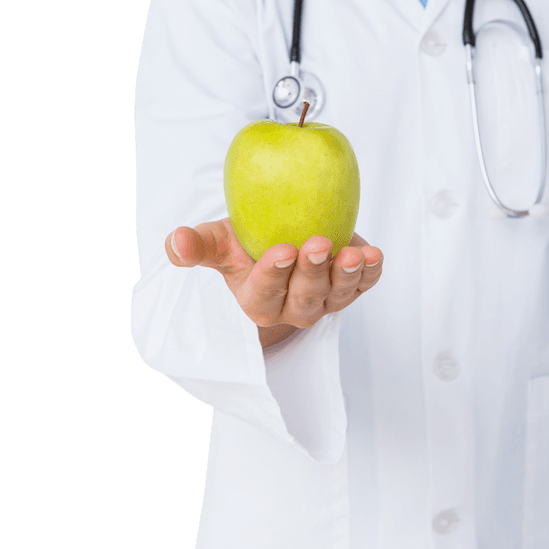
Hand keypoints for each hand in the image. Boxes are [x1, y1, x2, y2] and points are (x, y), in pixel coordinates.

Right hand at [165, 218, 382, 347]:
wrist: (278, 241)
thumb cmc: (245, 245)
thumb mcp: (219, 243)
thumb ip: (196, 245)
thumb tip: (175, 242)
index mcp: (257, 300)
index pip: (265, 291)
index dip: (274, 273)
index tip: (283, 250)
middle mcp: (293, 308)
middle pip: (305, 296)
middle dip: (313, 271)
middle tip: (319, 244)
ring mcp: (324, 300)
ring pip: (337, 295)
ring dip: (347, 275)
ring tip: (353, 255)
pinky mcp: (349, 287)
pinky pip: (363, 285)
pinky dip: (371, 273)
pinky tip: (374, 256)